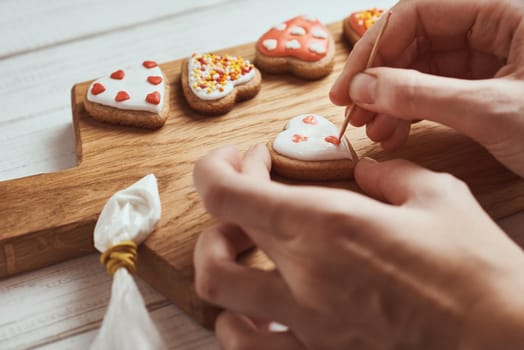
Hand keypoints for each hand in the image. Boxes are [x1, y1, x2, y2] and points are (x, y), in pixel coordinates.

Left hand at [193, 145, 523, 349]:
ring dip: (217, 257)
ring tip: (241, 246)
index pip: (227, 193)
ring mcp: (306, 321)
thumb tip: (366, 173)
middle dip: (228, 200)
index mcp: (328, 224)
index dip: (217, 168)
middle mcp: (305, 274)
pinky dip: (234, 322)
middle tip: (253, 189)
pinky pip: (247, 347)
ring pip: (217, 289)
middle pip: (220, 231)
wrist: (501, 340)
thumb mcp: (436, 196)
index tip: (244, 159)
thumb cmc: (475, 270)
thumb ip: (388, 176)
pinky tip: (252, 308)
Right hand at [330, 0, 523, 176]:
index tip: (349, 88)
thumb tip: (363, 88)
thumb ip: (419, 95)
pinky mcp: (496, 84)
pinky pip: (444, 88)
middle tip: (356, 115)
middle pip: (419, 41)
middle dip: (383, 79)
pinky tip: (399, 132)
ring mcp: (497, 55)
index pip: (418, 12)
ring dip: (395, 99)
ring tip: (376, 132)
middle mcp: (500, 23)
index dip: (375, 50)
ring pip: (428, 67)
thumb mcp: (490, 110)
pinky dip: (418, 110)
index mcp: (507, 7)